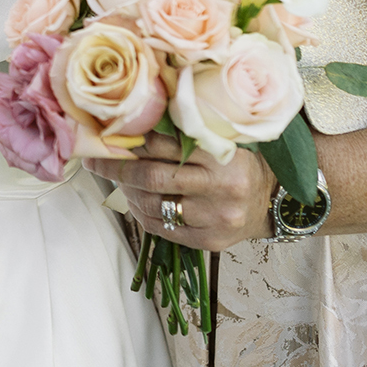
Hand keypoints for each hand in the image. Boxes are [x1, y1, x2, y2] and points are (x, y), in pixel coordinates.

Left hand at [87, 132, 279, 251]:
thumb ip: (184, 135)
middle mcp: (220, 187)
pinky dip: (143, 214)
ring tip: (120, 181)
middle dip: (118, 168)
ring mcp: (215, 217)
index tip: (108, 136)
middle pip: (152, 176)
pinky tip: (137, 202)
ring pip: (153, 205)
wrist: (269, 201)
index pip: (165, 143)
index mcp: (222, 154)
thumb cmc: (237, 165)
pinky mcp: (210, 241)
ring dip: (128, 192)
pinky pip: (163, 228)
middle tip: (97, 161)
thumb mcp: (219, 141)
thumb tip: (133, 126)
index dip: (132, 139)